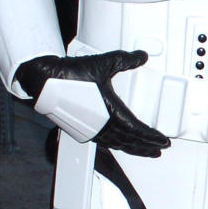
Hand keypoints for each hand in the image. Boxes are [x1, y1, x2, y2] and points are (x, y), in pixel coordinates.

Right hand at [14, 50, 169, 156]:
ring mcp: (91, 130)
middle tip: (159, 149)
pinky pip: (105, 143)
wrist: (44, 81)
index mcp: (111, 112)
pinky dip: (118, 146)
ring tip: (145, 151)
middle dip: (147, 147)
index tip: (164, 141)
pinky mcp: (82, 129)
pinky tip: (121, 145)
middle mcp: (102, 125)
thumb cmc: (70, 75)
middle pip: (131, 142)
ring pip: (118, 145)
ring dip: (134, 149)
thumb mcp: (103, 63)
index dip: (152, 137)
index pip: (138, 130)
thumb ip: (126, 60)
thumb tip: (141, 56)